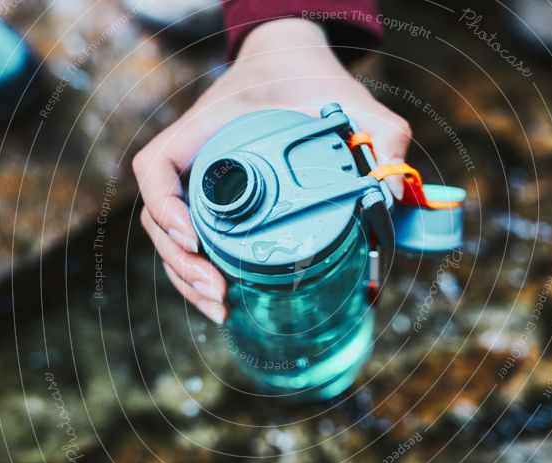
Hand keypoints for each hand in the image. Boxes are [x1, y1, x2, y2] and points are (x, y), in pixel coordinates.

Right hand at [133, 18, 411, 322]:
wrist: (295, 67)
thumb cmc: (309, 79)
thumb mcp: (352, 101)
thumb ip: (382, 134)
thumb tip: (393, 194)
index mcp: (207, 127)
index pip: (158, 166)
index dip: (165, 206)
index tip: (194, 239)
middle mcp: (195, 158)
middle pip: (161, 217)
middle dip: (181, 263)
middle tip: (217, 292)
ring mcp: (203, 183)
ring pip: (173, 237)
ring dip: (186, 278)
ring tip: (218, 307)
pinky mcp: (217, 202)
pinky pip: (197, 237)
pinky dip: (201, 270)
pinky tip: (222, 296)